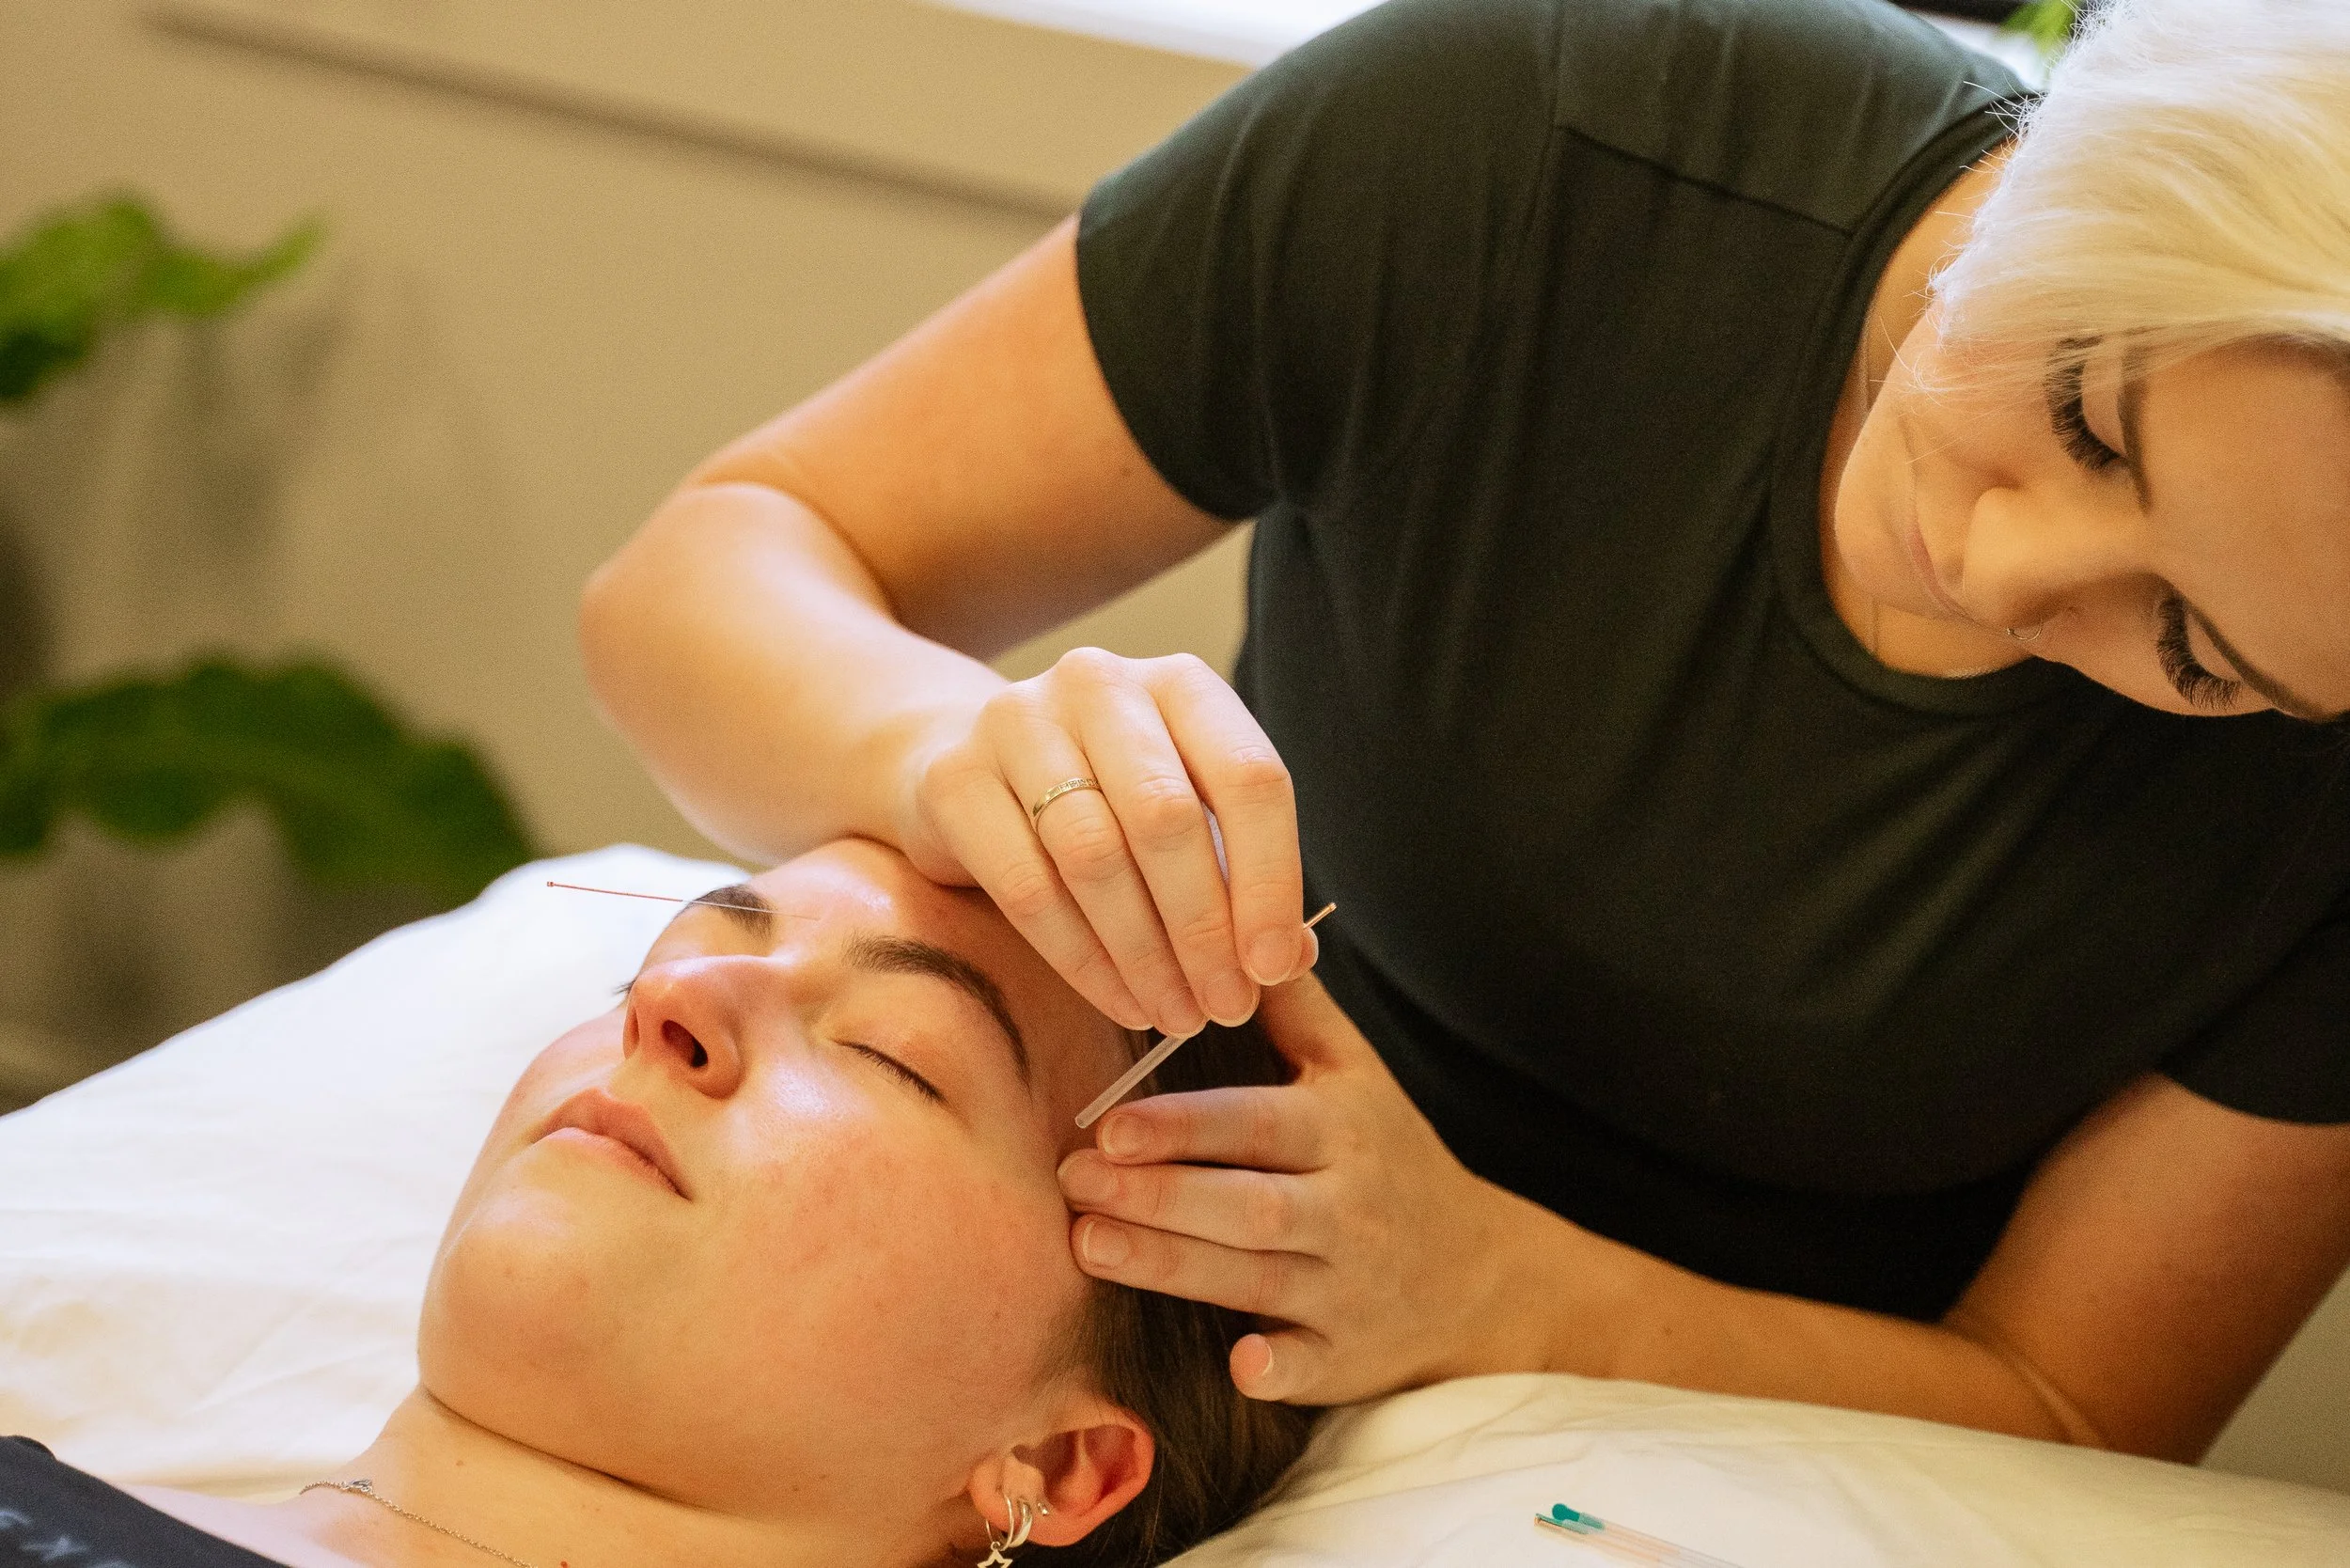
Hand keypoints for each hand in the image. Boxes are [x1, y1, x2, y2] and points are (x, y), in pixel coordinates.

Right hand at [895, 647, 1310, 1038]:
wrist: (967, 769)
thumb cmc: (1105, 802)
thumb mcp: (1186, 823)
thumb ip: (1244, 881)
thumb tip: (1291, 959)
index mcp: (1181, 685)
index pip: (1249, 777)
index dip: (1270, 880)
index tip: (1271, 967)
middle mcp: (1100, 684)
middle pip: (1166, 817)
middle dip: (1203, 929)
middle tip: (1223, 1007)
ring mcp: (1018, 721)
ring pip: (1094, 855)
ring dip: (1144, 953)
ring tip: (1175, 1014)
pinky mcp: (954, 776)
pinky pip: (1027, 885)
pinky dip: (1081, 958)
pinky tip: (1117, 999)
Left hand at [1056, 971, 1571, 1403]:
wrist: (1481, 1274)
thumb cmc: (1390, 1157)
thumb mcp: (1357, 1074)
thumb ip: (1296, 1008)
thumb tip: (1253, 925)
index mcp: (1340, 1131)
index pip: (1256, 1124)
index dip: (1183, 1127)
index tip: (1109, 1125)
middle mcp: (1347, 1208)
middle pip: (1248, 1205)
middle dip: (1158, 1197)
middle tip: (1072, 1182)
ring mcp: (1348, 1286)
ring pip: (1257, 1278)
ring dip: (1171, 1267)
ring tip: (1088, 1245)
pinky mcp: (1349, 1356)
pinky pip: (1311, 1367)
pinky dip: (1278, 1367)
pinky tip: (1238, 1363)